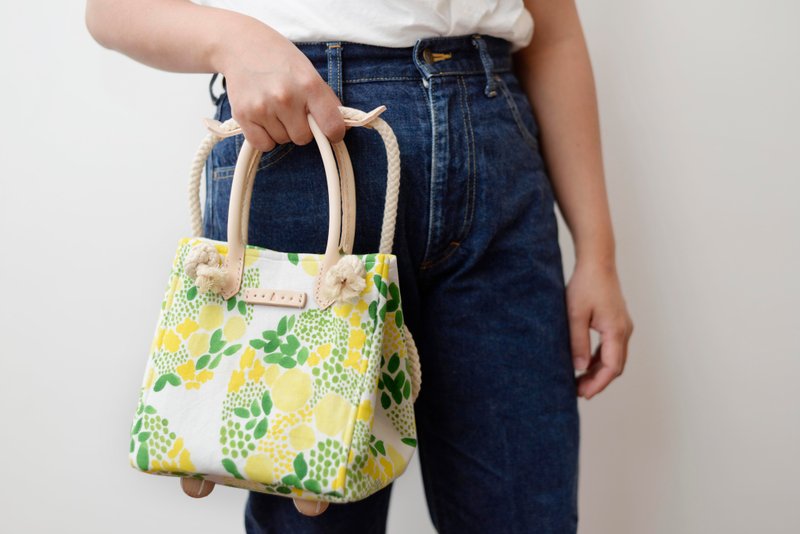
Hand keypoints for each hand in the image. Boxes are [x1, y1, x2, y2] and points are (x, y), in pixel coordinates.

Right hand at [216, 25, 346, 151]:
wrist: (241, 45)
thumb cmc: (280, 60)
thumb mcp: (309, 73)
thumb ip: (326, 101)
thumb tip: (342, 129)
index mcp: (309, 85)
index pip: (332, 126)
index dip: (334, 133)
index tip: (331, 131)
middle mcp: (286, 97)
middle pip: (303, 138)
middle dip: (301, 128)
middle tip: (292, 110)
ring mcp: (263, 107)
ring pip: (282, 141)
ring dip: (281, 130)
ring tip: (273, 107)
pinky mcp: (243, 115)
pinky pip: (264, 145)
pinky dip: (265, 137)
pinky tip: (262, 118)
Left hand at [566, 261, 633, 398]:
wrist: (597, 263)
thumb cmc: (585, 285)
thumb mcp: (575, 314)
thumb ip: (577, 341)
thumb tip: (580, 368)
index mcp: (616, 331)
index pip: (611, 367)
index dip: (598, 383)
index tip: (583, 394)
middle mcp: (624, 331)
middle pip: (615, 366)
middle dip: (598, 381)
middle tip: (578, 392)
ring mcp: (623, 326)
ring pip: (614, 358)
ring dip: (599, 371)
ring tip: (579, 382)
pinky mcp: (617, 322)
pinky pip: (611, 348)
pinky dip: (600, 360)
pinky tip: (585, 365)